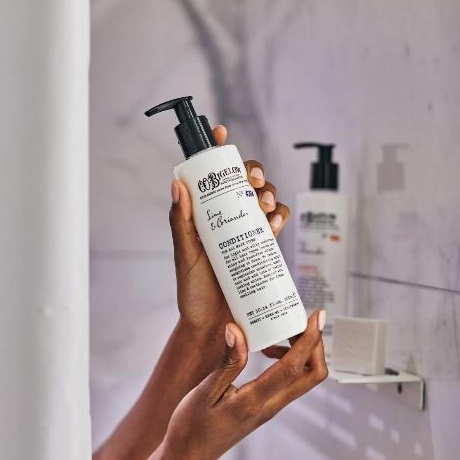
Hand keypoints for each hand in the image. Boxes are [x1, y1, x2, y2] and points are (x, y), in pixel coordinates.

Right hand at [99, 311, 327, 459]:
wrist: (189, 455)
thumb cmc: (192, 425)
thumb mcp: (205, 391)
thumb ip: (227, 362)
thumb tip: (237, 330)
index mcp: (254, 401)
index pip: (293, 367)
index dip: (309, 340)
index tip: (316, 316)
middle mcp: (269, 407)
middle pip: (312, 375)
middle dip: (314, 344)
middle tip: (298, 320)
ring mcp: (270, 409)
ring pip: (303, 379)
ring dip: (301, 352)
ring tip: (278, 331)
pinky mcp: (265, 407)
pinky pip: (289, 382)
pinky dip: (288, 361)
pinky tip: (266, 349)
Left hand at [169, 125, 291, 350]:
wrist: (214, 326)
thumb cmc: (193, 290)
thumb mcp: (184, 254)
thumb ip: (181, 222)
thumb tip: (178, 185)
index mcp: (205, 213)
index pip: (212, 175)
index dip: (219, 149)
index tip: (221, 132)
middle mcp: (226, 217)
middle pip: (245, 181)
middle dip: (254, 172)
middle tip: (254, 182)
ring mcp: (246, 230)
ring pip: (265, 198)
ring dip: (270, 193)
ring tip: (266, 206)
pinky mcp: (262, 246)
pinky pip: (277, 223)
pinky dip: (281, 215)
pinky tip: (276, 220)